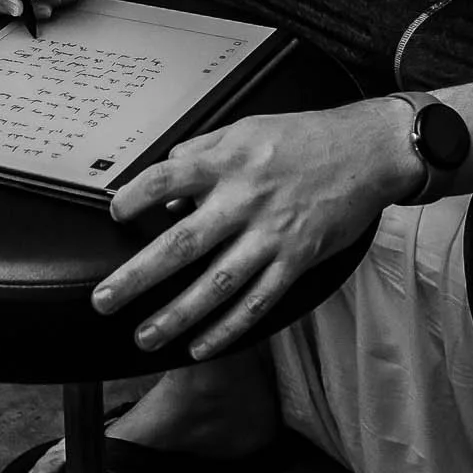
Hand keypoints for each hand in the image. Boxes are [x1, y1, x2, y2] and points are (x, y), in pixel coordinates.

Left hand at [92, 100, 418, 357]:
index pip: (167, 178)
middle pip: (182, 243)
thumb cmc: (306, 137)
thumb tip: (167, 183)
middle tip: (105, 300)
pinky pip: (258, 300)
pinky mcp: (297, 259)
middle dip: (138, 277)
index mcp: (229, 161)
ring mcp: (272, 233)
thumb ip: (203, 150)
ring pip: (217, 283)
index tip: (115, 214)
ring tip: (146, 336)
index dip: (135, 197)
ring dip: (177, 315)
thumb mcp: (248, 127)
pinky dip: (228, 327)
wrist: (367, 150)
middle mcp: (246, 199)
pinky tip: (201, 344)